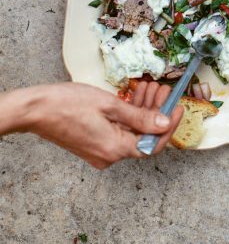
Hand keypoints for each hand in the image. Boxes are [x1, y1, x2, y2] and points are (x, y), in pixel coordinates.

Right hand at [1, 82, 182, 168]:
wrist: (35, 109)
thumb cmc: (67, 104)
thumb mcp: (109, 105)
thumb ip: (139, 116)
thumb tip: (162, 124)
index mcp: (115, 149)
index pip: (153, 144)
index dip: (169, 126)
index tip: (178, 108)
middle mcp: (109, 156)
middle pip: (143, 136)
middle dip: (156, 112)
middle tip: (163, 92)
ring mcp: (101, 151)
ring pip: (132, 131)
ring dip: (143, 110)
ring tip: (149, 88)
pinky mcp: (94, 144)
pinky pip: (119, 131)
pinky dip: (128, 115)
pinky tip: (133, 96)